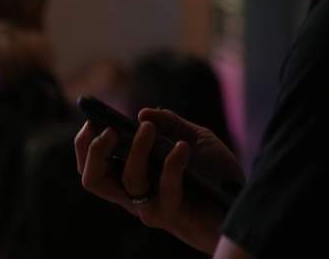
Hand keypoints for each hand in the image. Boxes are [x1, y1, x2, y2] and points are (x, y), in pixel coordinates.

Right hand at [75, 108, 244, 254]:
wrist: (244, 203)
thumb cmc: (215, 173)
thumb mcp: (194, 137)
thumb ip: (170, 123)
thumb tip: (141, 113)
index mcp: (133, 173)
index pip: (93, 164)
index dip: (85, 143)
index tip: (93, 119)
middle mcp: (135, 193)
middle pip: (93, 179)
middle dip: (94, 152)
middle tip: (112, 130)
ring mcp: (152, 206)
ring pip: (128, 180)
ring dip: (137, 149)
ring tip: (150, 129)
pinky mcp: (173, 214)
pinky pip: (165, 188)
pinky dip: (172, 164)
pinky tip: (183, 147)